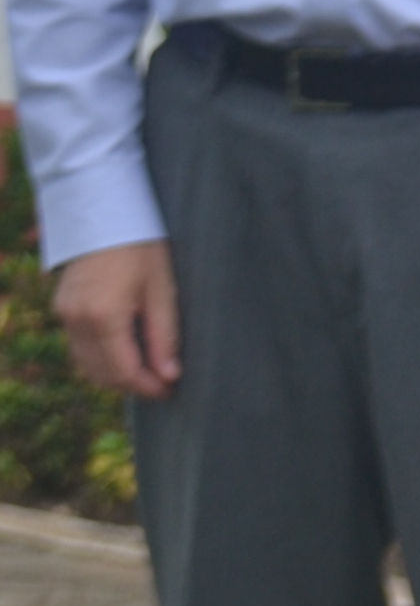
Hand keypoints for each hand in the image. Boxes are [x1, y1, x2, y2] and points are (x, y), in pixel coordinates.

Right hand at [53, 241, 181, 400]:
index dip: (148, 387)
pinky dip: (102, 357)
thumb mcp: (162, 289)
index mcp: (103, 316)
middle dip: (133, 385)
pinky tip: (128, 352)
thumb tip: (170, 375)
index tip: (171, 391)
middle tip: (163, 385)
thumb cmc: (141, 247)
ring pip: (87, 364)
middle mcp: (76, 320)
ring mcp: (64, 314)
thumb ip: (165, 335)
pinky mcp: (62, 308)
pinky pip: (80, 346)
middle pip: (102, 373)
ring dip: (116, 374)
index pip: (123, 371)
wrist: (104, 214)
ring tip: (149, 370)